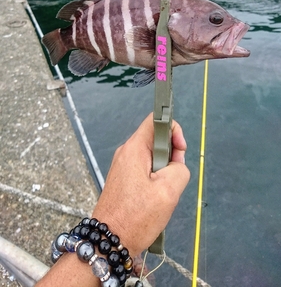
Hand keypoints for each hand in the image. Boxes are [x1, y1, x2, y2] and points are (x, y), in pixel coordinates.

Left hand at [93, 112, 189, 256]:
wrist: (108, 242)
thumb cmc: (135, 217)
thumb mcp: (168, 191)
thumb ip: (180, 169)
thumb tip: (177, 165)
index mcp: (134, 149)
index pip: (156, 120)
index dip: (174, 130)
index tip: (179, 150)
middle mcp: (126, 153)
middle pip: (157, 140)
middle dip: (172, 156)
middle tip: (173, 179)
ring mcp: (124, 166)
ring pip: (153, 157)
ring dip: (165, 172)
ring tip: (163, 193)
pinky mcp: (124, 180)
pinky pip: (146, 171)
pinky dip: (156, 181)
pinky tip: (155, 199)